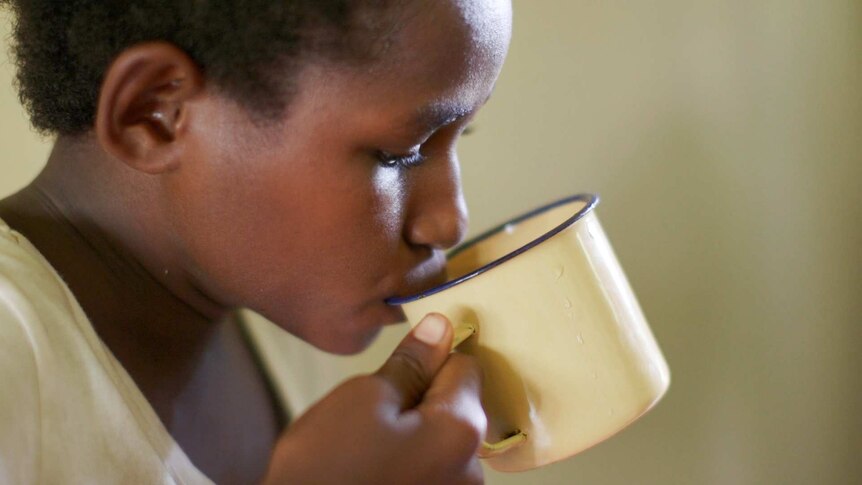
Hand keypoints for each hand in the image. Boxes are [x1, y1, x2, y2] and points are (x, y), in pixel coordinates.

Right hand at [262, 313, 486, 484]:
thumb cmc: (326, 469)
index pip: (465, 366)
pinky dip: (406, 464)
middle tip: (369, 415)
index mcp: (462, 430)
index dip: (430, 358)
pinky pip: (428, 471)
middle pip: (455, 407)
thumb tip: (440, 326)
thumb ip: (411, 363)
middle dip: (419, 400)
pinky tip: (371, 472)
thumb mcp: (364, 398)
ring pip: (438, 441)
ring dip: (410, 435)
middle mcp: (472, 470)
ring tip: (364, 450)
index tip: (395, 369)